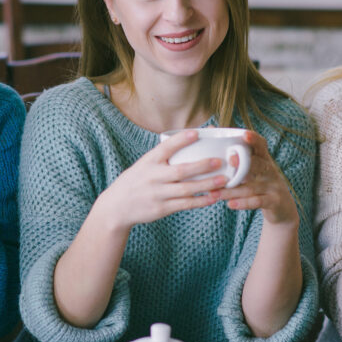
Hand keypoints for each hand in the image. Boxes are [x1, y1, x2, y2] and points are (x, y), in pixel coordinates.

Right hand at [96, 129, 228, 229]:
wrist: (117, 207)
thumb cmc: (137, 180)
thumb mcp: (144, 164)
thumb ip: (163, 156)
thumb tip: (192, 139)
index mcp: (149, 161)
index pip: (166, 147)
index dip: (181, 140)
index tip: (196, 133)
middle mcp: (153, 177)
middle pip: (181, 170)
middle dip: (202, 166)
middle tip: (220, 161)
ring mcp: (157, 194)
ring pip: (186, 189)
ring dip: (207, 185)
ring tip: (224, 180)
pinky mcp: (161, 209)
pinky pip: (184, 204)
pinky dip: (200, 201)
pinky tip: (213, 197)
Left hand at [211, 132, 298, 225]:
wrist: (282, 207)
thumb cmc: (259, 182)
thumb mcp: (252, 167)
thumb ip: (236, 153)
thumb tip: (211, 127)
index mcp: (263, 159)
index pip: (261, 145)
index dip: (254, 139)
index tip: (244, 134)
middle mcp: (270, 170)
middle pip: (258, 165)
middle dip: (244, 163)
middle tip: (230, 160)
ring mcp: (273, 186)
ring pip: (251, 187)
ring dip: (232, 191)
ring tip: (214, 193)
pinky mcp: (274, 202)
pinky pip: (257, 202)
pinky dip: (243, 203)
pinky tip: (230, 204)